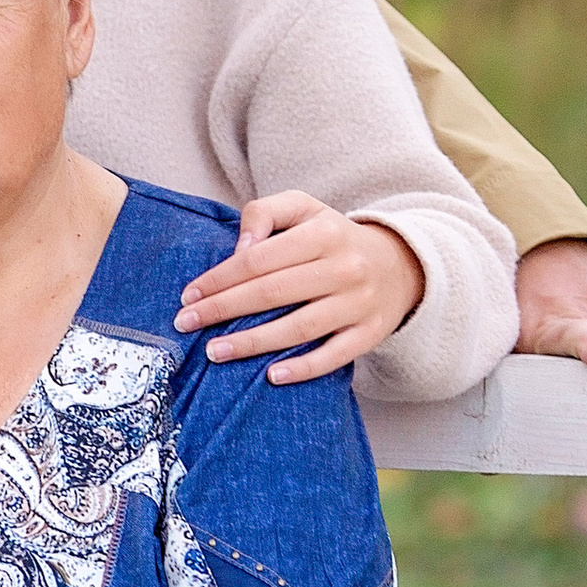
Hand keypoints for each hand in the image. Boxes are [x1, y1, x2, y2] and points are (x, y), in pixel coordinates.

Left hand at [173, 193, 424, 382]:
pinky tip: (271, 376)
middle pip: (274, 292)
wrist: (400, 264)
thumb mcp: (304, 209)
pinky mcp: (370, 333)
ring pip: (300, 327)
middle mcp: (345, 268)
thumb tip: (238, 248)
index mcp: (324, 233)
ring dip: (253, 342)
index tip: (188, 296)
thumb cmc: (333, 238)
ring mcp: (359, 303)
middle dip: (223, 309)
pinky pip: (335, 356)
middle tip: (186, 324)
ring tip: (214, 352)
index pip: (260, 258)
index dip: (219, 278)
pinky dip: (304, 368)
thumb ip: (265, 213)